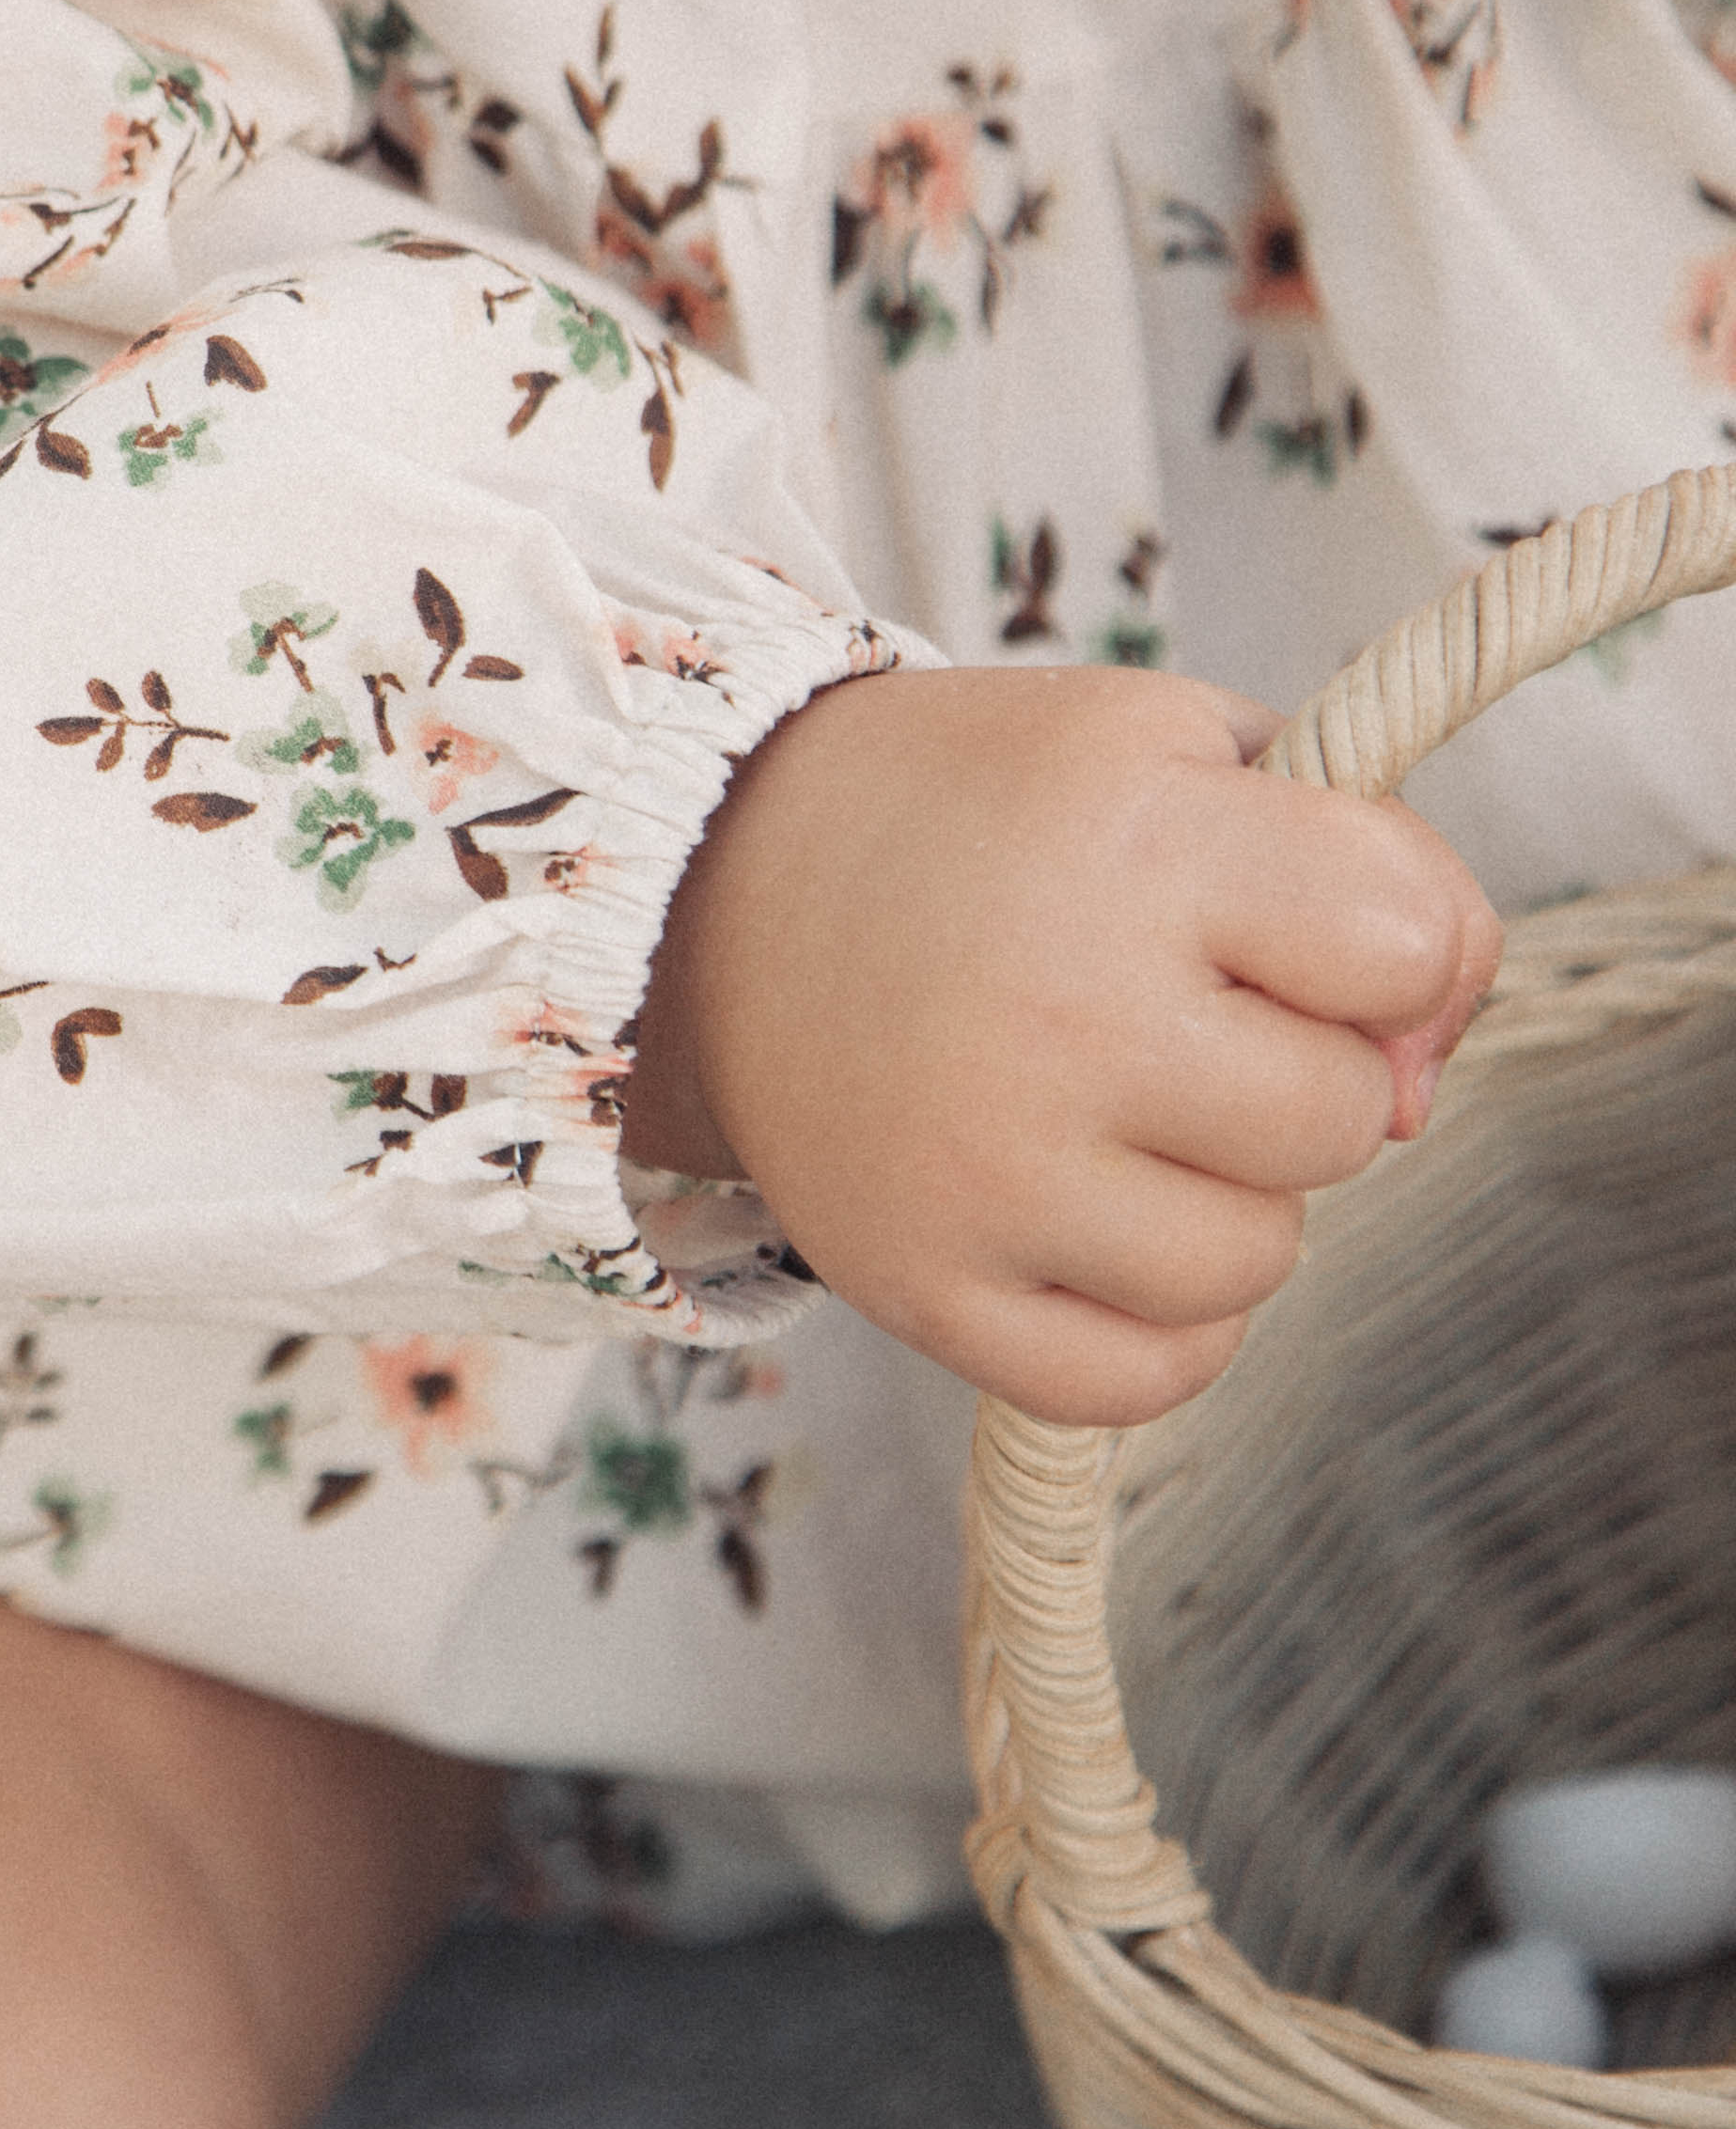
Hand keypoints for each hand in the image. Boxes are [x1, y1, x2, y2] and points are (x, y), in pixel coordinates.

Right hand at [629, 666, 1500, 1425]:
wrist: (710, 888)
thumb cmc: (987, 816)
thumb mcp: (1182, 750)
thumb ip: (1376, 870)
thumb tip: (1418, 1086)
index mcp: (1136, 841)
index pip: (1404, 950)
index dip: (1383, 948)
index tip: (1293, 930)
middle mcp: (1061, 1010)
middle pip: (1338, 1119)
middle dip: (1293, 1070)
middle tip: (1178, 1018)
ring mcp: (986, 1169)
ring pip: (1255, 1262)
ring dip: (1229, 1199)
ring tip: (1126, 1118)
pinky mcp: (923, 1289)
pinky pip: (1147, 1378)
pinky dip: (1160, 1323)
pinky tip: (1103, 1227)